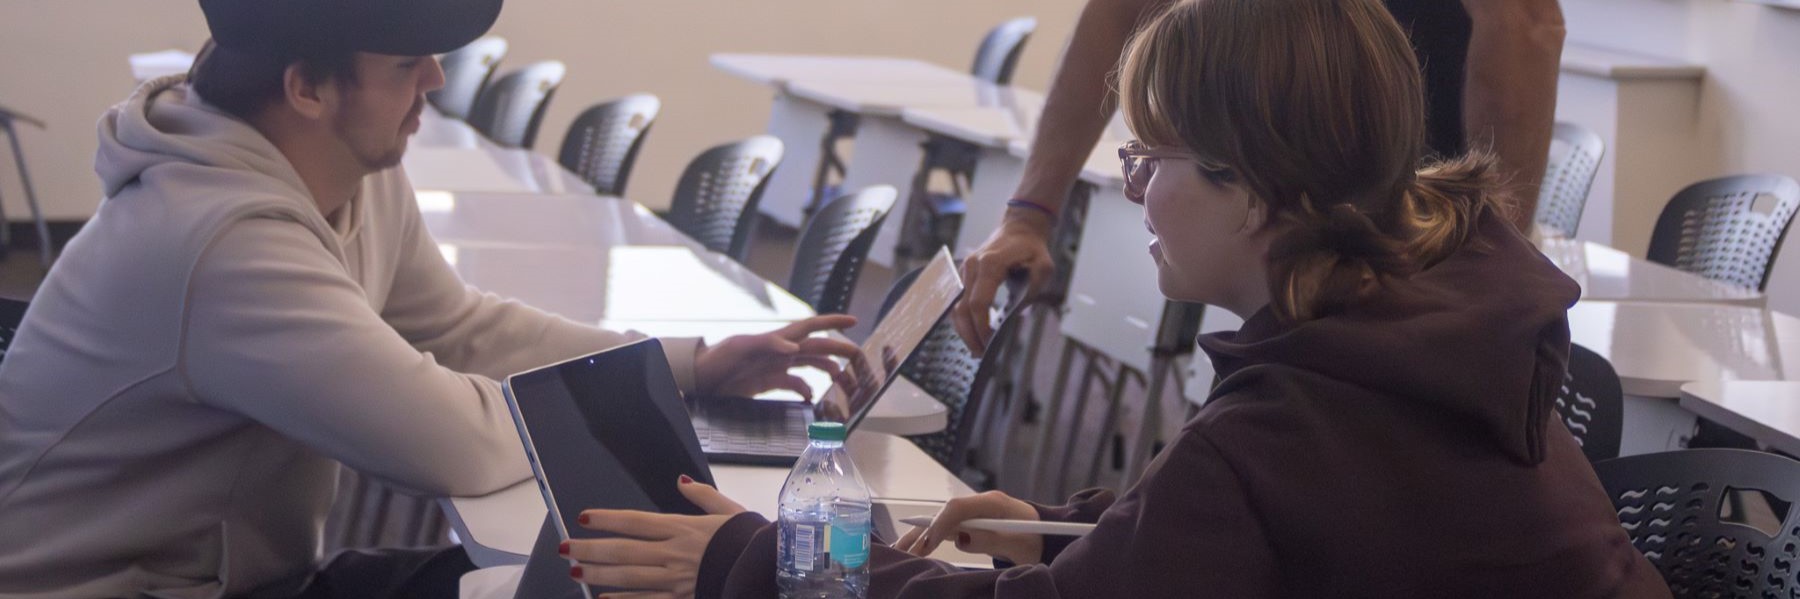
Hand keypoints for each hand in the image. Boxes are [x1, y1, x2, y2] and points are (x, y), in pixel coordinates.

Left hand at [566, 476, 747, 597]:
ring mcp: (675, 579)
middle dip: (590, 549)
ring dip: (598, 574)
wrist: (766, 570)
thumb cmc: (749, 541)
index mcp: (682, 528)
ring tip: (575, 571)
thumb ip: (701, 495)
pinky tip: (602, 597)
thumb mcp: (728, 510)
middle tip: (565, 548)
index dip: (606, 519)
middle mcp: (673, 553)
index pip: (635, 522)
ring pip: (628, 577)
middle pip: (623, 551)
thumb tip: (681, 481)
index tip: (583, 517)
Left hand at [693, 315, 859, 399]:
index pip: (812, 327)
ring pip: (811, 366)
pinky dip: (807, 390)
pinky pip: (795, 384)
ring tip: (845, 384)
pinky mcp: (769, 382)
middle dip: (841, 352)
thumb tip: (794, 346)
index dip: (833, 323)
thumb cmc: (718, 358)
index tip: (853, 322)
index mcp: (779, 339)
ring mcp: (777, 366)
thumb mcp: (742, 347)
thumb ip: (769, 344)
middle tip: (861, 361)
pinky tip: (813, 398)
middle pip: (819, 348)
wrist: (701, 378)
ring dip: (829, 373)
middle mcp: (782, 351)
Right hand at [894, 491, 1043, 565]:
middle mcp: (979, 503)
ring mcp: (975, 512)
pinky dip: (930, 537)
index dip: (940, 525)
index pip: (957, 508)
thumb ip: (991, 540)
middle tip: (902, 552)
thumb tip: (961, 539)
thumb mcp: (1018, 544)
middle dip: (922, 531)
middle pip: (943, 513)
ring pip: (941, 521)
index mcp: (993, 503)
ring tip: (899, 551)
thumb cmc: (1036, 539)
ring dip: (920, 535)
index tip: (927, 544)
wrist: (1048, 534)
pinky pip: (947, 527)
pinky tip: (914, 547)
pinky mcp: (973, 521)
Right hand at [953, 213, 1054, 353]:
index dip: (982, 326)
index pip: (979, 302)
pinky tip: (973, 333)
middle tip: (980, 354)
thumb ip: (1032, 290)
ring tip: (976, 348)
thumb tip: (1016, 315)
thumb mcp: (1043, 268)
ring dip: (963, 329)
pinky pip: (959, 300)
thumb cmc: (1033, 249)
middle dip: (969, 334)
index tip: (989, 344)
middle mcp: (972, 266)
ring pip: (956, 306)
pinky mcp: (964, 275)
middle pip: (962, 308)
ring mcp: (965, 270)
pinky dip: (963, 319)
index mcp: (990, 264)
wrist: (1020, 227)